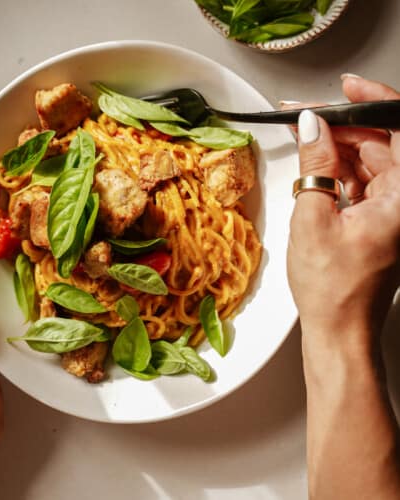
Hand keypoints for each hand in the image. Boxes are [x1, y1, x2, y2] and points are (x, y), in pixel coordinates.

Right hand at [287, 76, 399, 344]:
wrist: (339, 327)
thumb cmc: (332, 287)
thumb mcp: (314, 217)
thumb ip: (315, 165)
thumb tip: (311, 125)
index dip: (372, 100)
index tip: (345, 87)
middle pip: (380, 142)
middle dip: (341, 125)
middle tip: (304, 116)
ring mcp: (393, 209)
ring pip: (368, 160)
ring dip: (335, 148)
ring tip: (302, 139)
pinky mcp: (378, 218)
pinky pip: (361, 181)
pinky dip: (336, 170)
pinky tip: (313, 165)